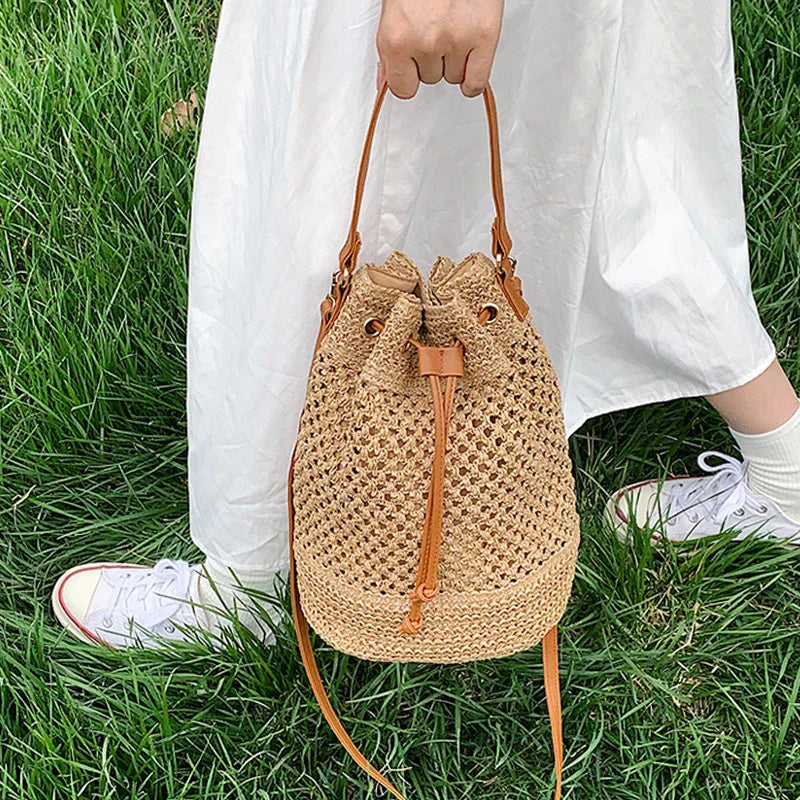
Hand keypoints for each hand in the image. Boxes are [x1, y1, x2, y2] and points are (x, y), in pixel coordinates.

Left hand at [376, 0, 503, 98]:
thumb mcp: (394, 11)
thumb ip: (389, 50)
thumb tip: (386, 80)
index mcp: (397, 38)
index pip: (403, 89)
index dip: (410, 77)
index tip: (414, 69)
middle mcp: (425, 42)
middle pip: (430, 80)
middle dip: (433, 60)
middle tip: (436, 31)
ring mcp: (456, 40)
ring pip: (453, 77)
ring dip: (455, 61)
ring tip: (453, 29)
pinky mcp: (483, 36)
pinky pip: (476, 81)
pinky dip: (473, 79)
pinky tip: (470, 64)